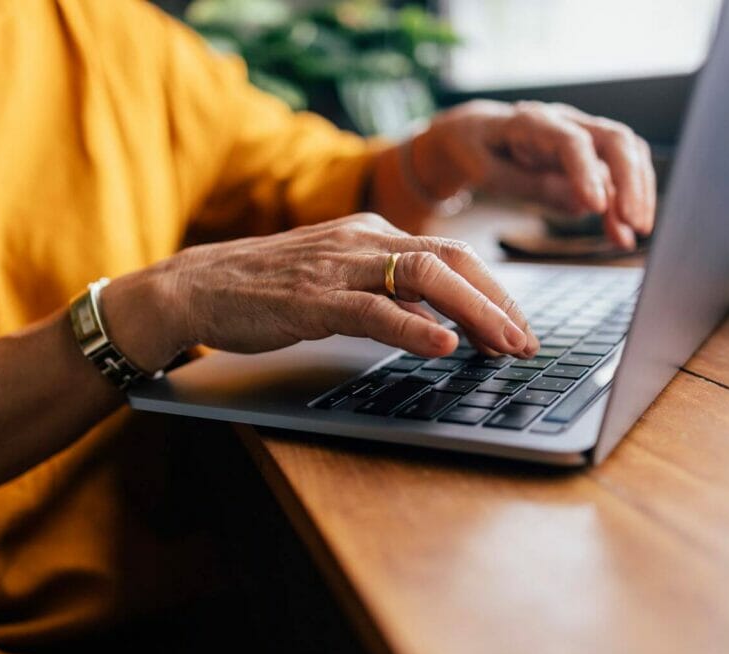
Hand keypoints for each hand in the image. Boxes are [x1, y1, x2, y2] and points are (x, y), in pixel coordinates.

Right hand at [102, 214, 540, 370]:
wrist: (200, 285)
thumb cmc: (269, 287)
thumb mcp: (338, 281)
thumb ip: (386, 295)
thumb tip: (439, 323)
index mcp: (372, 233)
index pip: (451, 254)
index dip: (494, 290)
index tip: (519, 324)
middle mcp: (362, 241)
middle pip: (452, 259)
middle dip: (498, 301)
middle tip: (527, 340)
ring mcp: (338, 266)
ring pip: (424, 278)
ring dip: (474, 312)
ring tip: (505, 344)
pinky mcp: (313, 299)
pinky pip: (373, 309)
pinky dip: (413, 327)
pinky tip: (443, 345)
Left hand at [413, 100, 656, 248]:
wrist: (474, 136)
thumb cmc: (477, 152)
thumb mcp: (487, 173)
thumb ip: (530, 185)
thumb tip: (581, 204)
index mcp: (532, 122)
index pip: (571, 141)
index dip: (587, 173)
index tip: (598, 208)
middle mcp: (565, 121)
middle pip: (614, 140)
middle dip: (630, 183)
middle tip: (634, 224)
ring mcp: (582, 135)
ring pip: (626, 155)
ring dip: (636, 194)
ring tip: (633, 234)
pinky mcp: (589, 155)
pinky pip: (617, 174)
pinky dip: (624, 203)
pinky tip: (622, 234)